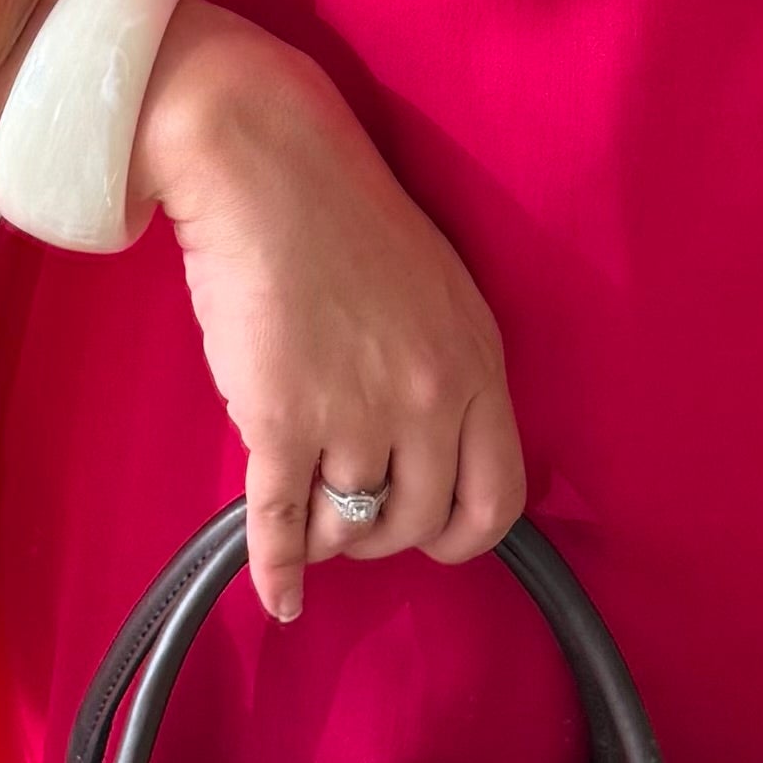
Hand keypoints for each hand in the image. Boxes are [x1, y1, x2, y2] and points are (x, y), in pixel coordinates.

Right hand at [128, 2, 525, 623]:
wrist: (265, 165)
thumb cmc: (347, 217)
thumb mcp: (439, 293)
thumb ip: (447, 375)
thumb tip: (431, 452)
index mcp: (477, 364)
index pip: (497, 498)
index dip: (461, 534)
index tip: (431, 532)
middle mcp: (428, 400)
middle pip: (418, 524)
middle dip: (385, 537)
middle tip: (356, 518)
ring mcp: (354, 415)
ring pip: (349, 528)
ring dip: (328, 534)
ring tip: (309, 512)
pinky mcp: (279, 420)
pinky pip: (282, 523)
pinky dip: (277, 570)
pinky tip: (276, 596)